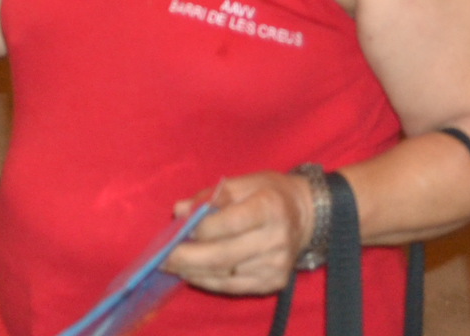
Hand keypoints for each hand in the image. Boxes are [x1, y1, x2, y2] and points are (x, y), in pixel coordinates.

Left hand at [162, 171, 318, 296]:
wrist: (307, 216)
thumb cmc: (270, 194)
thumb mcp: (244, 183)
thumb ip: (210, 196)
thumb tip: (179, 210)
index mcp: (269, 208)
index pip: (230, 223)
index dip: (202, 229)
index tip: (181, 230)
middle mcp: (276, 239)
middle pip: (224, 255)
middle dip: (188, 257)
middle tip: (163, 257)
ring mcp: (276, 265)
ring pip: (226, 274)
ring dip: (194, 271)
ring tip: (172, 264)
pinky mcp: (274, 282)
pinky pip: (234, 287)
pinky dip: (209, 281)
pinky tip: (192, 274)